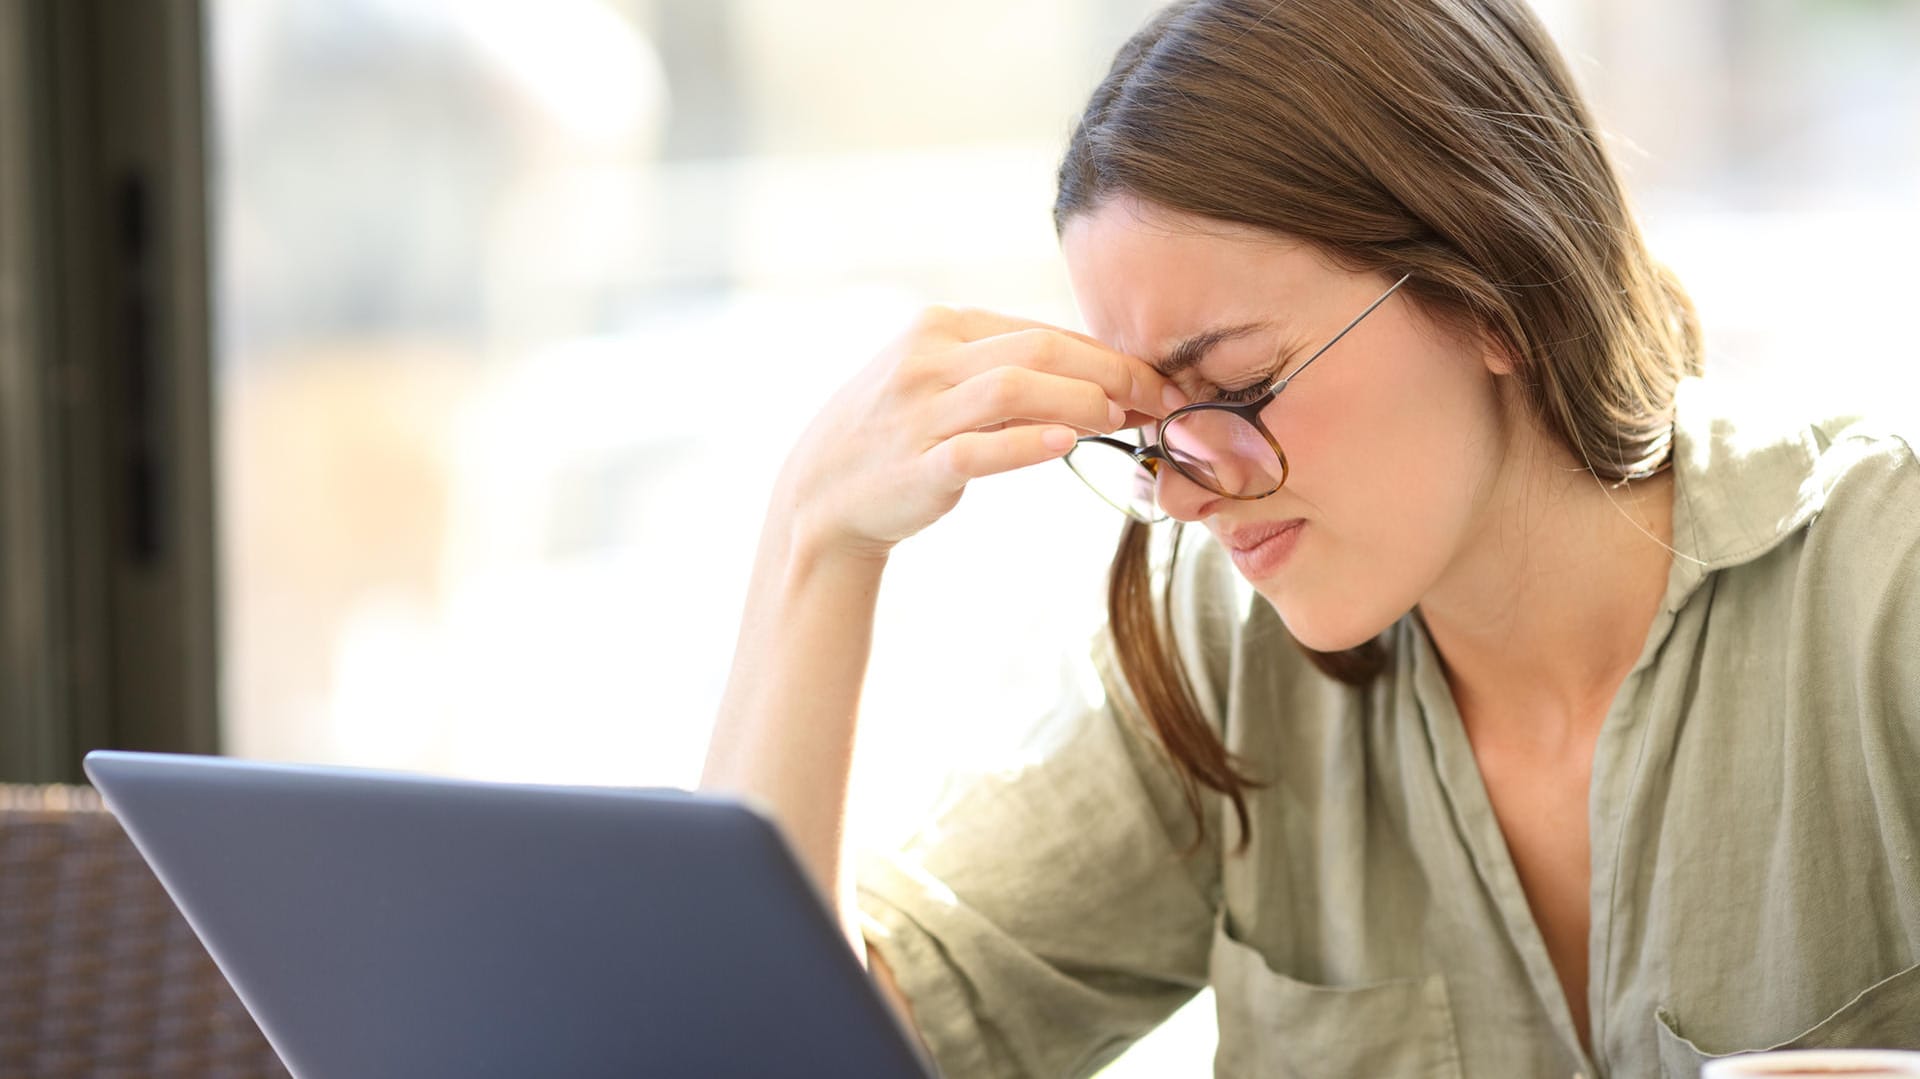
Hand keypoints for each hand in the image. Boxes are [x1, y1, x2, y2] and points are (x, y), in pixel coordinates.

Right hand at [776, 305, 1182, 559]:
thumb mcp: (940, 378)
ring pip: (1013, 390)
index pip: (1041, 329)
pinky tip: (1067, 444)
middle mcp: (926, 358)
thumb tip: (1098, 374)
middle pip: (1038, 350)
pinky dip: (1027, 444)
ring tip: (1119, 420)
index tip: (1154, 378)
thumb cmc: (897, 432)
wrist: (821, 492)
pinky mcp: (917, 465)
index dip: (1107, 352)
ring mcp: (918, 411)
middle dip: (1110, 371)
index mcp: (940, 327)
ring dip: (1079, 401)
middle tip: (1157, 397)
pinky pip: (979, 450)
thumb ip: (1005, 368)